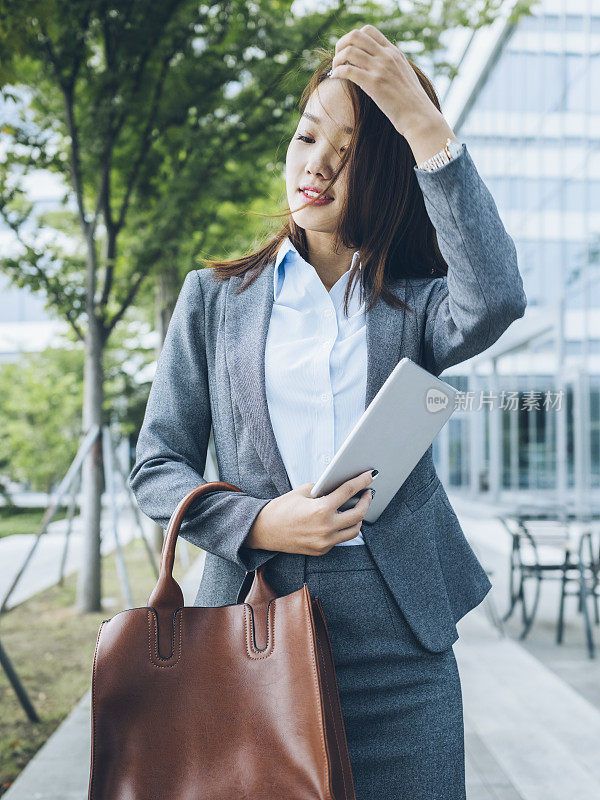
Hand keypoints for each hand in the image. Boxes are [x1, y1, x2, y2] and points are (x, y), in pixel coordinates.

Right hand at [244, 469, 376, 555]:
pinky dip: (343, 528)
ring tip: (357, 507)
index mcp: (321, 509)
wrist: (264, 530)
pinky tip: (341, 519)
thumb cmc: (281, 509)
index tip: (370, 475)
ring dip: (359, 518)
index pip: (349, 491)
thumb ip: (323, 489)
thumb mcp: (303, 491)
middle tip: (368, 493)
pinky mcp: (322, 550)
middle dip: (366, 501)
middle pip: (359, 514)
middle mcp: (326, 527)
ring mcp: (325, 542)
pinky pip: (340, 539)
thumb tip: (340, 485)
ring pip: (354, 530)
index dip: (362, 481)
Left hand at [329, 24, 440, 136]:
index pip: (369, 30)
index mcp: (393, 52)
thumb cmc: (410, 102)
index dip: (353, 38)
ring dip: (336, 60)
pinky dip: (337, 72)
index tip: (349, 52)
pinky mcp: (374, 84)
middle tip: (338, 60)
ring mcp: (380, 69)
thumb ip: (391, 66)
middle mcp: (386, 56)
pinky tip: (335, 79)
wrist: (419, 116)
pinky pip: (348, 70)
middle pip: (355, 35)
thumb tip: (377, 66)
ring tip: (335, 71)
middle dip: (341, 45)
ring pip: (349, 51)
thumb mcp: (403, 75)